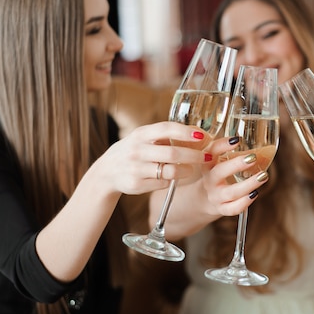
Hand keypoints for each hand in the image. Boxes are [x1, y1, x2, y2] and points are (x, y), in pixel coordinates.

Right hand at [94, 121, 211, 195]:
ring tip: (192, 169)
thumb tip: (196, 133)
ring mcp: (136, 168)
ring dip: (186, 170)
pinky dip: (171, 180)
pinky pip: (163, 183)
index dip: (185, 131)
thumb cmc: (133, 151)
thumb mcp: (143, 138)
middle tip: (207, 157)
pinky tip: (172, 177)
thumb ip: (164, 135)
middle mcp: (137, 150)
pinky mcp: (137, 184)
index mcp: (140, 134)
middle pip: (173, 153)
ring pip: (170, 171)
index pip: (166, 128)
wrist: (106, 173)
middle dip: (194, 155)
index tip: (202, 135)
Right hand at [199, 136, 268, 215]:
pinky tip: (255, 193)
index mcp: (208, 163)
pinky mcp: (222, 208)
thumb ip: (232, 151)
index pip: (211, 152)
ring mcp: (215, 196)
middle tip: (253, 157)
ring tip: (263, 176)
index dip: (222, 145)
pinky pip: (232, 208)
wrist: (203, 199)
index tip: (236, 139)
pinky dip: (244, 202)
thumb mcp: (217, 161)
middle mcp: (210, 179)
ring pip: (230, 192)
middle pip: (219, 172)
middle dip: (236, 164)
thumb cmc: (217, 174)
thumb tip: (262, 144)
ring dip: (248, 184)